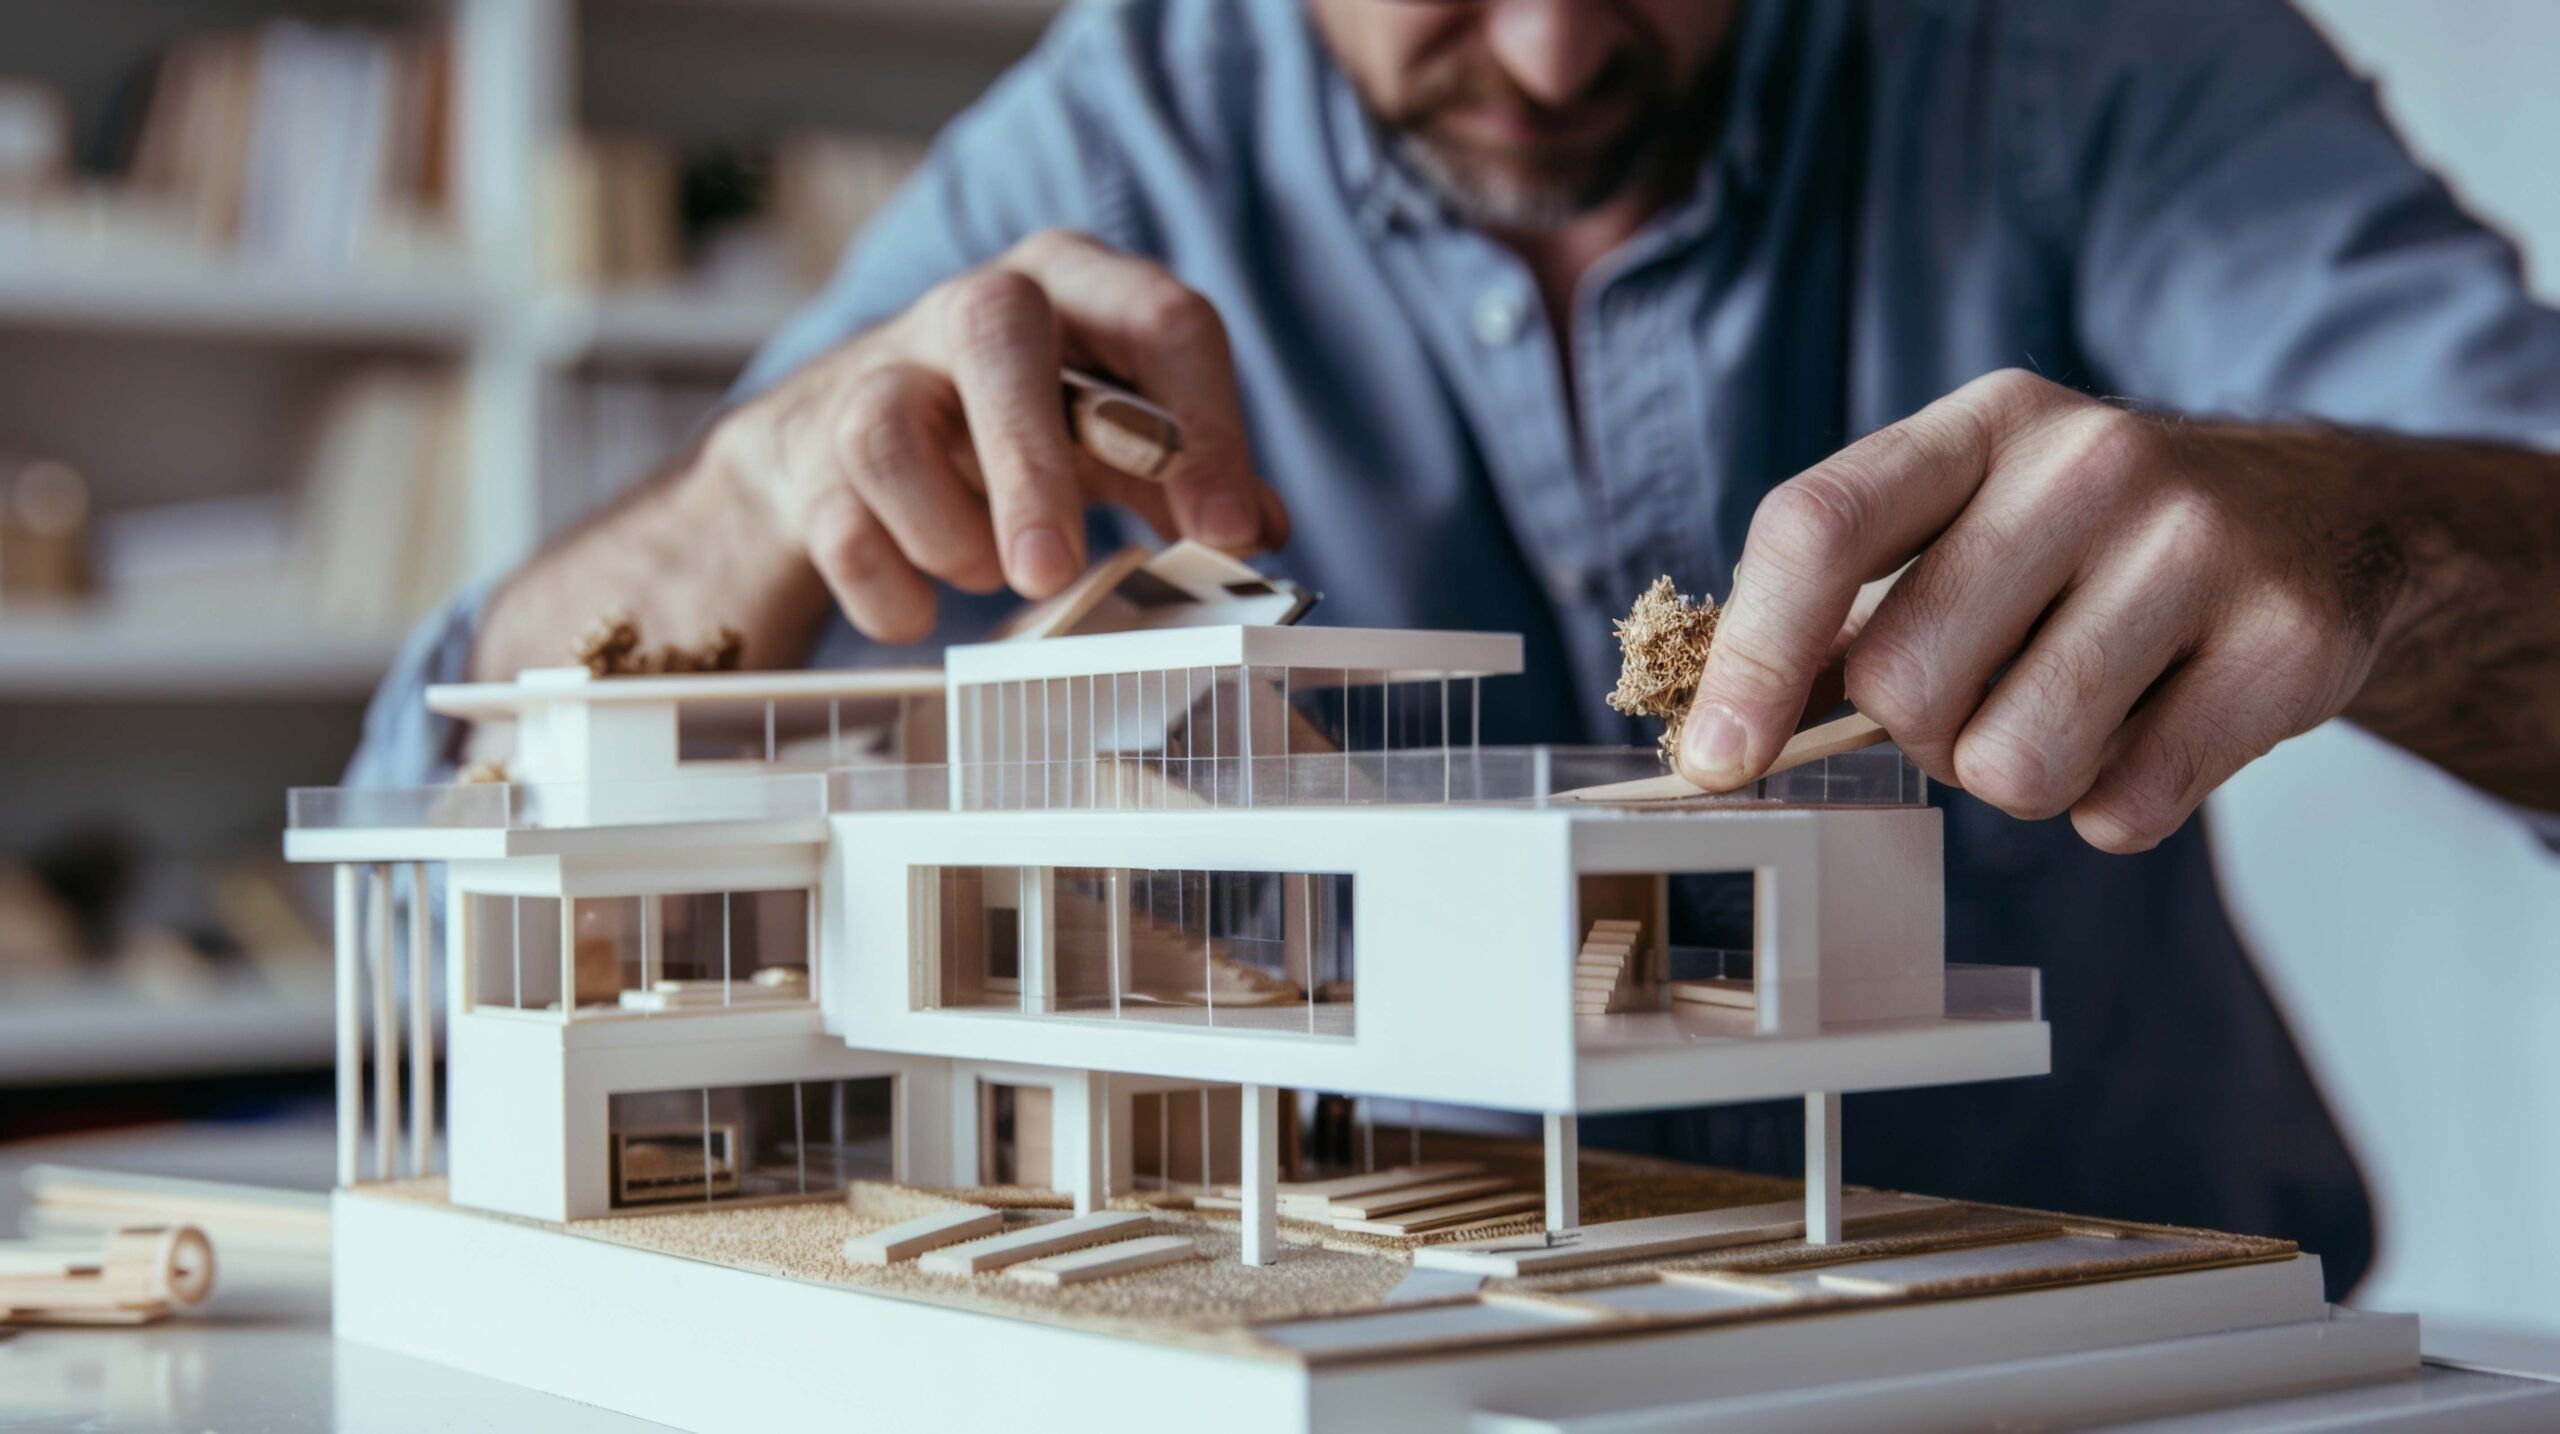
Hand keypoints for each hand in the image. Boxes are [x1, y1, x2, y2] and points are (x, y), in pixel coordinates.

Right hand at [704, 230, 1289, 642]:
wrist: (839, 444)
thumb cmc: (1012, 429)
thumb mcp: (1112, 435)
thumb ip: (1187, 476)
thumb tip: (1259, 530)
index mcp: (1074, 286)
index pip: (1160, 319)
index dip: (1203, 427)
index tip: (1228, 533)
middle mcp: (970, 308)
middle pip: (996, 329)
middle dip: (1031, 463)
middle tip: (1054, 574)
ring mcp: (879, 374)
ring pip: (888, 429)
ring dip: (949, 533)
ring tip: (990, 576)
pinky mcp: (811, 455)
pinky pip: (840, 526)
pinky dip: (889, 589)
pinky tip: (918, 611)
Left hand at [1681, 369, 2412, 851]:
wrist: (2327, 518)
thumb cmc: (2092, 542)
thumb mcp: (1970, 519)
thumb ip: (1844, 608)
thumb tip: (1717, 735)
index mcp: (1983, 423)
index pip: (1818, 528)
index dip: (1750, 658)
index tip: (1715, 762)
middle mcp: (2089, 461)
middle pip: (1905, 681)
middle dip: (1921, 732)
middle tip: (1986, 694)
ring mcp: (2198, 546)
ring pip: (2013, 762)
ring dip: (2019, 778)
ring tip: (2074, 708)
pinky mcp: (2285, 643)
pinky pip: (2125, 808)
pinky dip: (2116, 806)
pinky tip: (2155, 726)